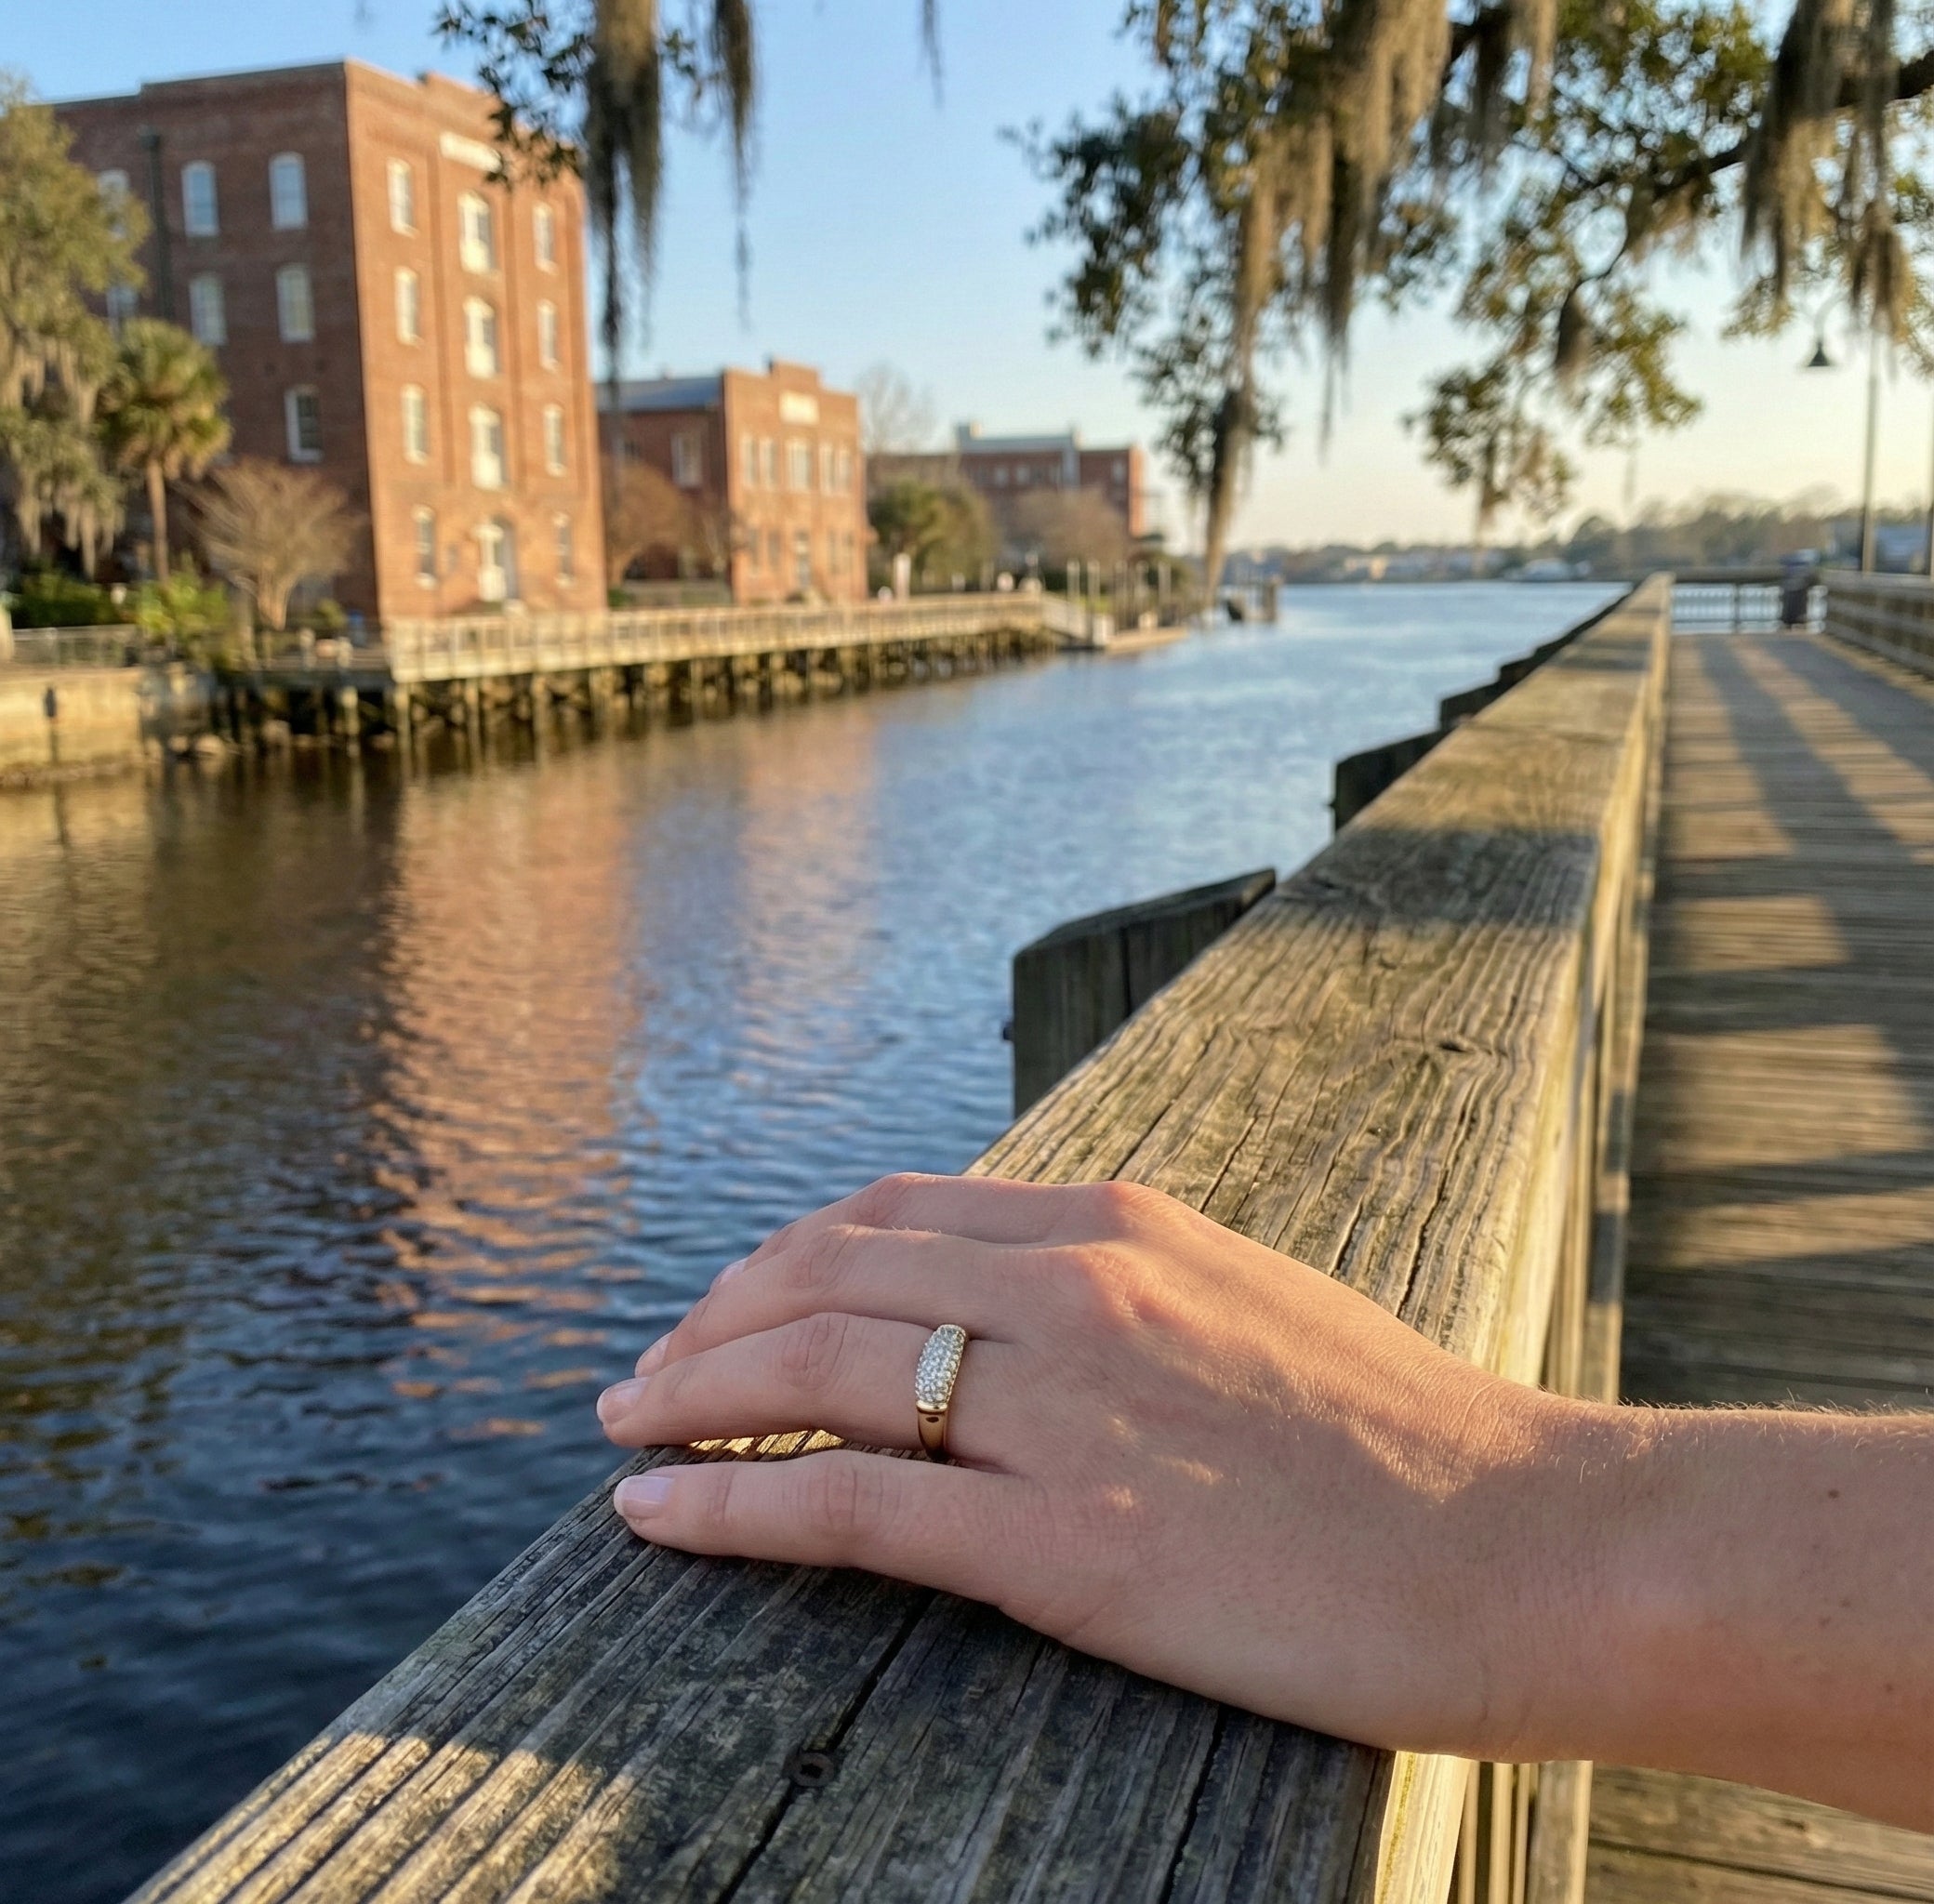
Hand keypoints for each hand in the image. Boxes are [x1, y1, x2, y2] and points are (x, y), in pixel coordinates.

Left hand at [594, 1172, 1591, 1759]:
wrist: (1535, 1542)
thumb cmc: (1402, 1438)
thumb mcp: (1248, 1302)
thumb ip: (1124, 1285)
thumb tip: (1014, 1299)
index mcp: (1119, 1226)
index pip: (892, 1213)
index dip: (782, 1256)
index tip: (729, 1305)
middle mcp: (1074, 1291)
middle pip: (826, 1276)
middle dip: (712, 1321)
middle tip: (645, 1373)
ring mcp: (1065, 1413)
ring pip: (814, 1370)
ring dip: (691, 1396)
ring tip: (624, 1431)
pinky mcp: (1071, 1545)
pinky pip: (850, 1504)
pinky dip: (730, 1500)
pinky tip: (651, 1512)